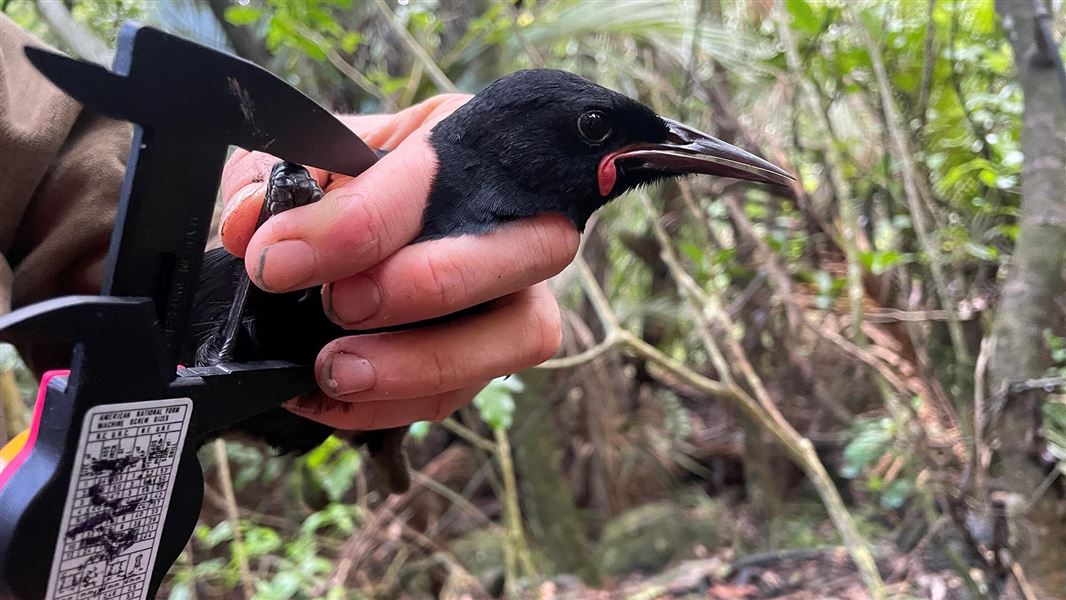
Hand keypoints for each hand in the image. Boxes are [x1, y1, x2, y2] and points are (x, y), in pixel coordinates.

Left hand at [217, 95, 577, 429]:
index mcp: (469, 145)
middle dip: (417, 287)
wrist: (392, 218)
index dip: (355, 225)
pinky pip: (469, 390)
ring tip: (338, 371)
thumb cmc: (363, 182)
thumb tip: (249, 225)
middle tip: (335, 306)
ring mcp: (525, 288)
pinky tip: (335, 397)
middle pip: (510, 253)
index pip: (433, 178)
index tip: (278, 259)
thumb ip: (273, 178)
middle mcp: (520, 215)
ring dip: (423, 363)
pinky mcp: (506, 347)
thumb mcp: (314, 160)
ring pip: (520, 334)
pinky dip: (399, 404)